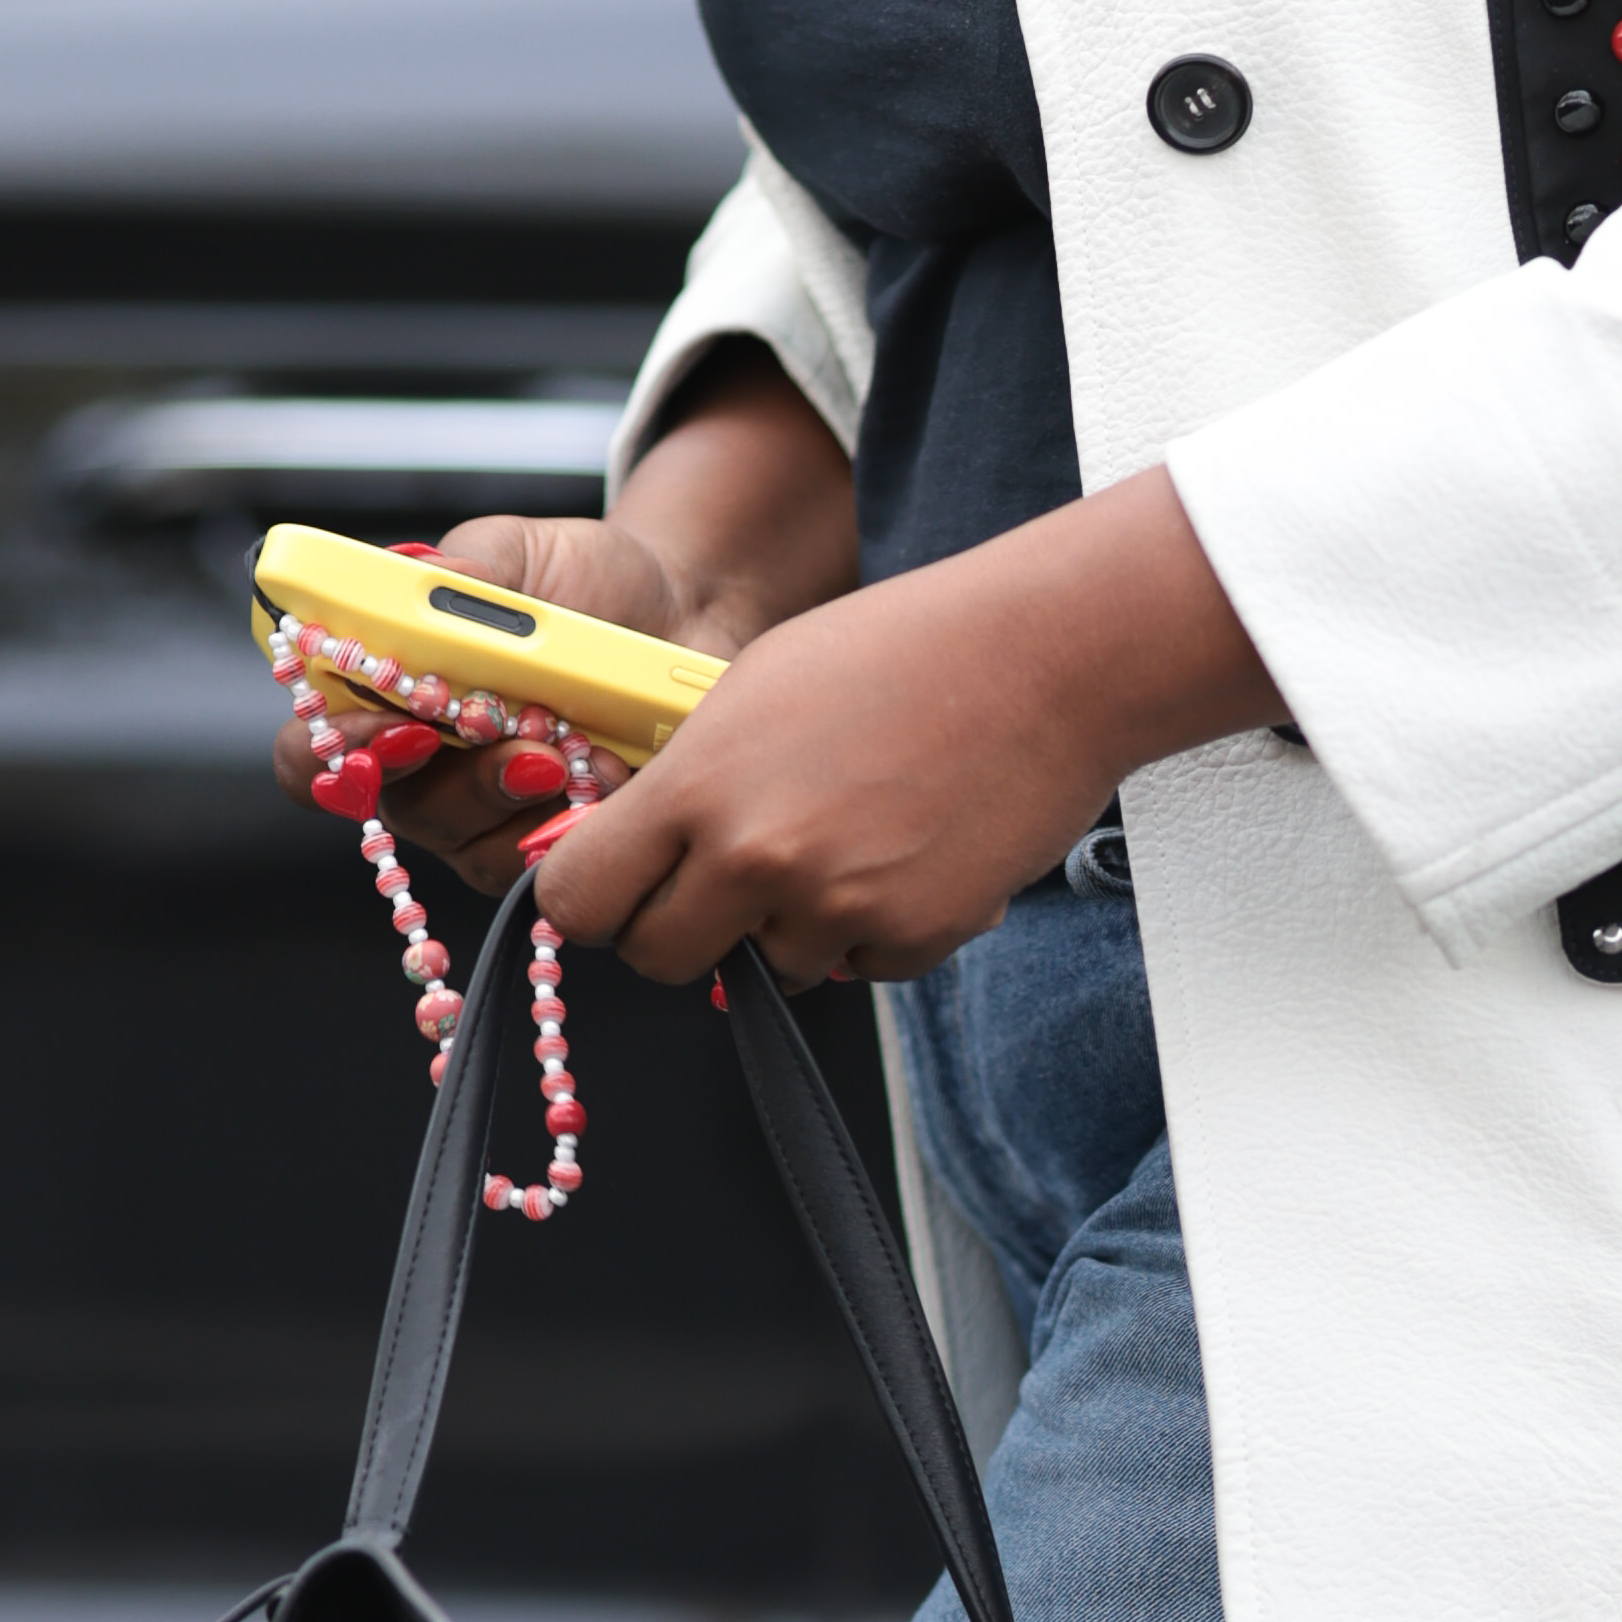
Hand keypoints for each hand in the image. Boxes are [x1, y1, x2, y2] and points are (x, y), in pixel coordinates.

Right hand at [271, 361, 858, 877]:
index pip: (314, 753)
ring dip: (531, 806)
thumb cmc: (584, 580)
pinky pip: (557, 871)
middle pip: (405, 813)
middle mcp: (429, 770)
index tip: (396, 727)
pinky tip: (618, 777)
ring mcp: (496, 820)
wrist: (687, 606)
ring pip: (481, 853)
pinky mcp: (564, 848)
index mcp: (387, 698)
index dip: (336, 754)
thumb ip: (462, 575)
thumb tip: (421, 587)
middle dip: (464, 783)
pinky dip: (587, 828)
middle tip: (527, 744)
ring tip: (586, 752)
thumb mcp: (518, 553)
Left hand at [521, 472, 1276, 991]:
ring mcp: (838, 906)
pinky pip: (858, 969)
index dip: (592, 901)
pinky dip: (873, 931)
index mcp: (700, 784)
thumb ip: (688, 781)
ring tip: (845, 841)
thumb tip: (643, 850)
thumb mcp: (753, 692)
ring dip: (790, 927)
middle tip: (724, 884)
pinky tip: (905, 854)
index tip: (615, 891)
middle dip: (681, 932)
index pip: (579, 900)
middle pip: (658, 958)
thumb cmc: (903, 653)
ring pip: (768, 968)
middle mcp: (758, 856)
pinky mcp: (912, 938)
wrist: (1043, 661)